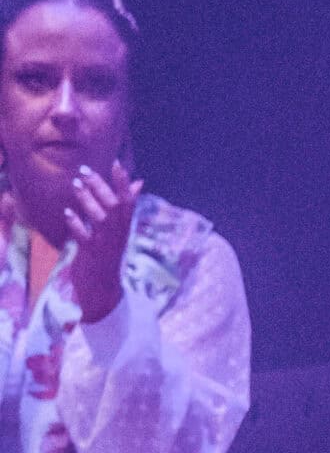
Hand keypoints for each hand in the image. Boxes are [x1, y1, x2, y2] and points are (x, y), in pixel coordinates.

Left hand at [65, 160, 142, 321]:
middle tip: (84, 170)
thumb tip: (139, 182)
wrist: (103, 289)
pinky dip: (76, 224)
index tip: (116, 163)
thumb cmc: (109, 254)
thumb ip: (127, 205)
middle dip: (100, 186)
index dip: (123, 182)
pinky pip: (84, 237)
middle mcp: (118, 234)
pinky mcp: (91, 255)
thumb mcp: (120, 229)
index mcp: (125, 226)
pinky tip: (67, 212)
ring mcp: (105, 244)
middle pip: (113, 206)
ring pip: (100, 219)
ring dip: (87, 200)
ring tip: (75, 184)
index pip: (128, 201)